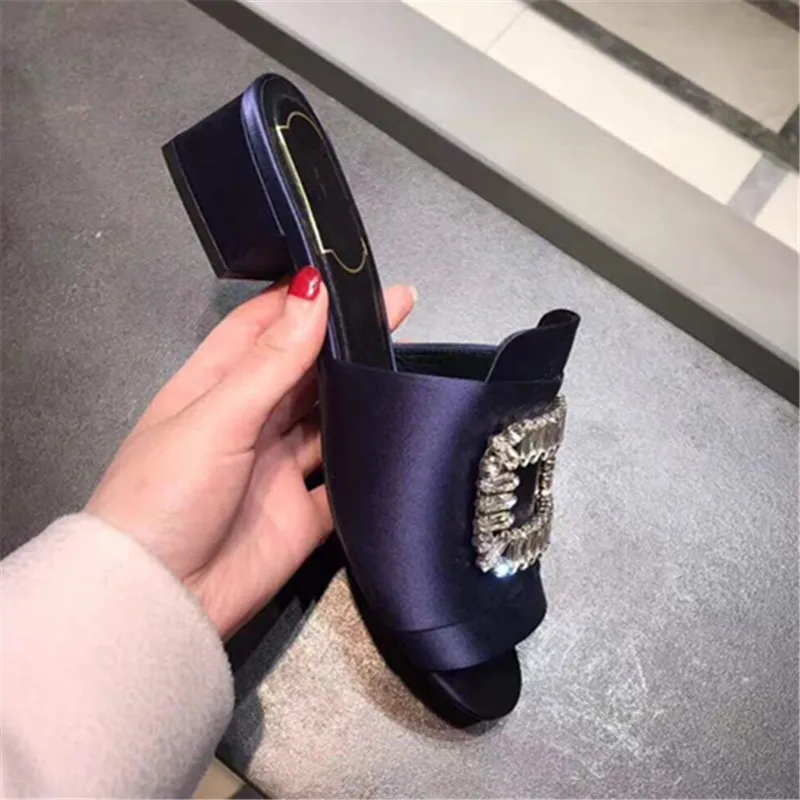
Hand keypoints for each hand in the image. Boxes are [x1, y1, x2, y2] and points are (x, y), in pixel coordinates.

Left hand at [87, 269, 415, 637]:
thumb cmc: (167, 494)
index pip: (262, 327)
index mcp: (214, 388)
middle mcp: (249, 421)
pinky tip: (400, 434)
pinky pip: (344, 481)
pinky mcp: (304, 514)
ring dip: (361, 395)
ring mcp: (278, 468)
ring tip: (407, 361)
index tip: (347, 274)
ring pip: (329, 421)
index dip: (302, 299)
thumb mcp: (216, 417)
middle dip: (344, 342)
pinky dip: (368, 462)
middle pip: (303, 370)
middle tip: (397, 311)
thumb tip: (313, 292)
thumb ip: (271, 361)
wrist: (159, 602)